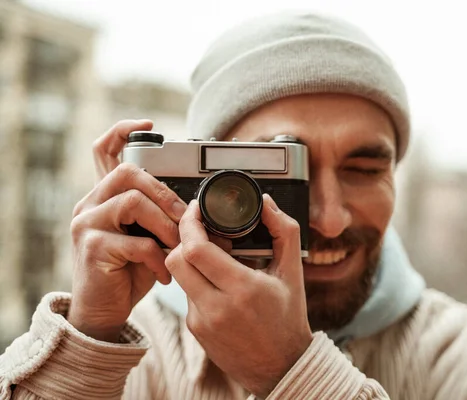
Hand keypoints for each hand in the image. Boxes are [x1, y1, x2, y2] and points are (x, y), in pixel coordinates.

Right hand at [67, 120, 186, 341]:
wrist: (105, 310)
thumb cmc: (130, 271)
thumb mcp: (148, 237)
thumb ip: (161, 218)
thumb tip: (200, 210)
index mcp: (105, 196)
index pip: (104, 150)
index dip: (124, 131)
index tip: (150, 127)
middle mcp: (90, 204)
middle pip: (127, 173)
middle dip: (164, 193)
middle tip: (182, 216)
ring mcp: (87, 224)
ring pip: (132, 202)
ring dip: (165, 224)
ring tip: (175, 246)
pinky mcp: (92, 248)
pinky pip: (136, 242)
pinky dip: (159, 258)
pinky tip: (164, 273)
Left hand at [165, 195, 312, 397]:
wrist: (280, 366)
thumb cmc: (288, 317)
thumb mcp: (293, 271)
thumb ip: (283, 230)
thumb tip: (265, 202)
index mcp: (242, 289)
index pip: (196, 249)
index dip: (190, 223)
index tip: (197, 209)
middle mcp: (217, 307)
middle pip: (176, 259)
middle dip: (183, 237)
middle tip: (200, 227)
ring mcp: (201, 321)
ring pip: (178, 275)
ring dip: (189, 258)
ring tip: (212, 255)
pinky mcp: (195, 330)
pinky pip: (186, 294)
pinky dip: (197, 281)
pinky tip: (216, 282)